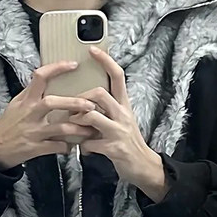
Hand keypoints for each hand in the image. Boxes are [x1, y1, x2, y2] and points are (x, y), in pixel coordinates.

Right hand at [0, 61, 97, 168]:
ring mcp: (34, 131)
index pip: (41, 76)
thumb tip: (47, 78)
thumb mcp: (17, 103)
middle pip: (53, 103)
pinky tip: (73, 145)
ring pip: (60, 128)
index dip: (57, 68)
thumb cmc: (9, 124)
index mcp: (26, 99)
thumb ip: (32, 92)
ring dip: (78, 128)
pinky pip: (56, 147)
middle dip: (73, 103)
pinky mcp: (36, 148)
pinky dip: (67, 147)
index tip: (73, 65)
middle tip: (90, 104)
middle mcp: (30, 113)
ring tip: (90, 128)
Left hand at [71, 48, 168, 201]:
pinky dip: (82, 146)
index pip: (117, 76)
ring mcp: (118, 131)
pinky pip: (90, 143)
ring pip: (92, 116)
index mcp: (124, 105)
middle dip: (81, 99)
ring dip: (77, 120)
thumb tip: (86, 102)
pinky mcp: (114, 149)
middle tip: (73, 108)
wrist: (143, 166)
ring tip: (73, 126)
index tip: (92, 50)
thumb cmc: (127, 142)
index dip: (105, 61)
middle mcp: (123, 114)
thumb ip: (106, 110)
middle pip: (100, 93)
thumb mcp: (121, 121)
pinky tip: (84, 149)